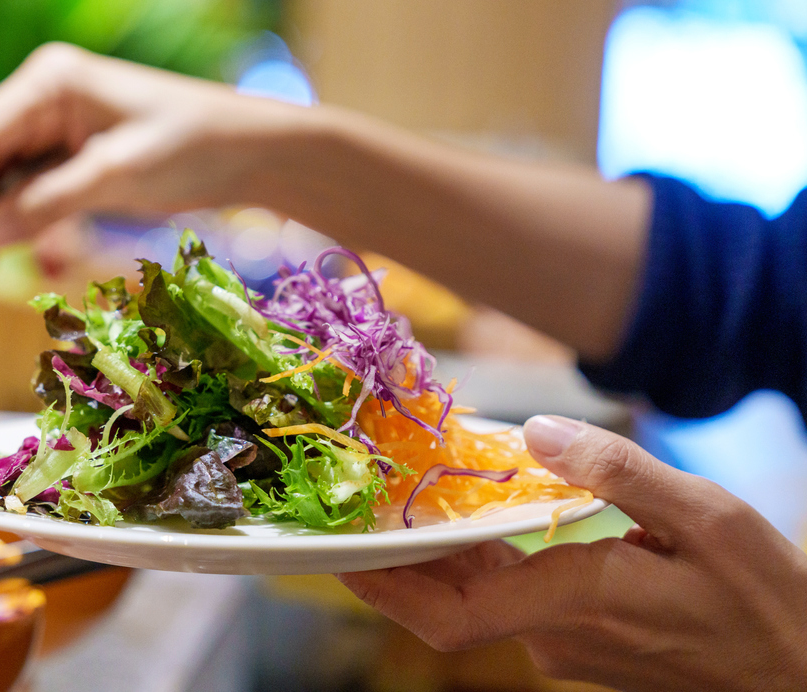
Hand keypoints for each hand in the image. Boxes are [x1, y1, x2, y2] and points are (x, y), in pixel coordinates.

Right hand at [0, 42, 321, 265]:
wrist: (251, 151)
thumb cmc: (194, 147)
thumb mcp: (118, 176)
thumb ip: (46, 202)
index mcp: (48, 80)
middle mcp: (40, 95)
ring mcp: (53, 123)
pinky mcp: (68, 152)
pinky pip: (24, 186)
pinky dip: (17, 217)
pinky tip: (21, 245)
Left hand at [339, 416, 806, 691]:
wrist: (797, 672)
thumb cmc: (764, 600)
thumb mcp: (707, 518)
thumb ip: (618, 472)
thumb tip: (535, 432)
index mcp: (578, 604)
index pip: (452, 613)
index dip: (386, 585)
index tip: (338, 549)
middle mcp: (555, 634)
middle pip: (447, 603)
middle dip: (393, 557)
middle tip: (351, 500)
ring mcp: (564, 643)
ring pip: (474, 598)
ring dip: (433, 552)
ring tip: (397, 492)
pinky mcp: (579, 638)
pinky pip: (508, 595)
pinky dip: (477, 557)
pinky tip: (470, 514)